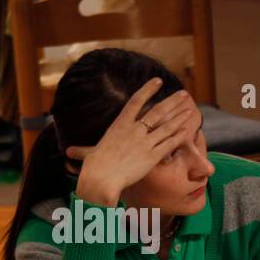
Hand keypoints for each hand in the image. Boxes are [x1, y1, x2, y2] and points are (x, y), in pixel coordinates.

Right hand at [68, 79, 198, 206]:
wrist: (103, 178)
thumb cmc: (95, 167)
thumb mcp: (90, 154)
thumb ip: (84, 152)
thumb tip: (69, 152)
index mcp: (120, 124)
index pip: (136, 101)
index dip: (148, 89)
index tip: (158, 81)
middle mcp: (134, 130)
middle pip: (157, 111)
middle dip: (172, 102)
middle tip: (184, 94)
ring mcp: (145, 142)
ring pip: (167, 126)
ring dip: (180, 117)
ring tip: (190, 109)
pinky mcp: (153, 156)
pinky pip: (170, 143)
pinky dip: (180, 136)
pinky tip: (188, 129)